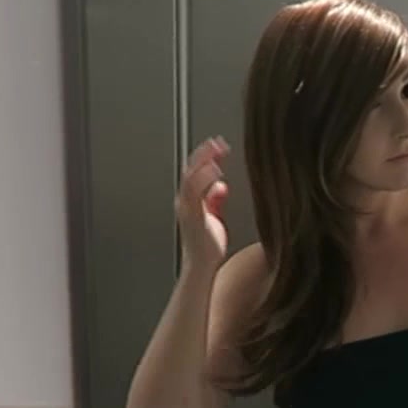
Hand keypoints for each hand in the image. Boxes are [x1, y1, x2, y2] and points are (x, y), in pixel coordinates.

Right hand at [176, 136, 229, 272]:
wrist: (201, 266)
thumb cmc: (206, 245)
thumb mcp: (213, 217)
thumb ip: (215, 200)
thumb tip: (222, 185)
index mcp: (189, 200)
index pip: (195, 172)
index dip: (205, 157)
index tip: (219, 145)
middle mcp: (185, 202)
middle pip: (190, 170)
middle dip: (203, 154)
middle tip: (217, 141)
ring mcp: (187, 209)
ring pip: (190, 179)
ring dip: (202, 162)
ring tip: (216, 151)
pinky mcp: (192, 217)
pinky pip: (196, 194)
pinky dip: (204, 181)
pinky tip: (216, 172)